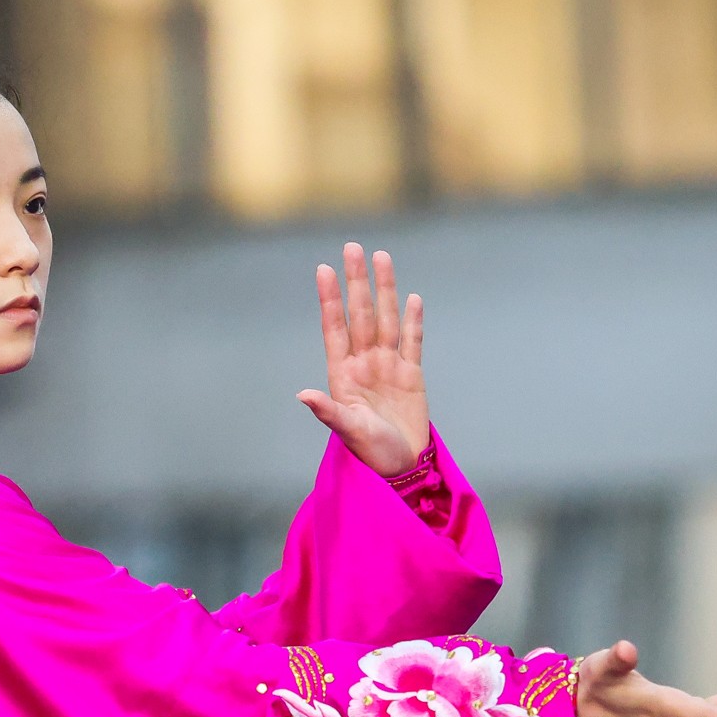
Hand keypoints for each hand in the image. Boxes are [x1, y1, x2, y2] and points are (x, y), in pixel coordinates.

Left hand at [300, 244, 430, 475]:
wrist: (400, 469)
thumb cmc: (370, 454)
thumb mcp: (348, 432)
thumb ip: (328, 412)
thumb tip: (303, 395)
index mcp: (343, 375)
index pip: (335, 328)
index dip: (330, 299)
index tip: (323, 269)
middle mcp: (364, 364)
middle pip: (362, 314)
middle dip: (357, 282)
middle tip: (353, 247)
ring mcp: (388, 367)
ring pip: (387, 320)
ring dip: (384, 290)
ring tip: (381, 257)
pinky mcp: (412, 375)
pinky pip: (412, 341)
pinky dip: (413, 320)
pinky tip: (412, 298)